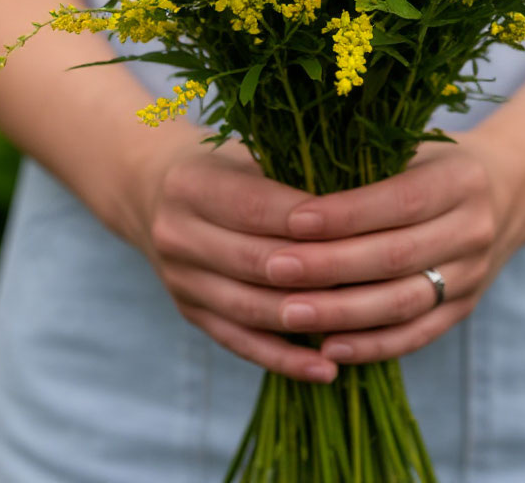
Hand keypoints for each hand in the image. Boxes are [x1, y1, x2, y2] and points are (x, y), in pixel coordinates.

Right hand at [122, 138, 341, 383]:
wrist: (153, 190)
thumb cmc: (225, 167)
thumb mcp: (248, 154)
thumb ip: (290, 174)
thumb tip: (362, 198)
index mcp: (192, 185)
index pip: (256, 206)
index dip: (306, 220)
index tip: (357, 227)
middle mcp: (177, 234)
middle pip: (253, 262)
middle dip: (313, 273)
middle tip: (371, 280)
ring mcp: (180, 280)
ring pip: (249, 308)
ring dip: (305, 320)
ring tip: (358, 329)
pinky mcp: (191, 313)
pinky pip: (241, 342)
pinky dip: (284, 360)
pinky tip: (325, 370)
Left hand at [264, 121, 524, 364]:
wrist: (509, 189)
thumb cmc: (434, 160)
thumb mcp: (412, 145)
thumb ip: (367, 160)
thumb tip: (286, 175)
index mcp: (460, 179)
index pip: (400, 201)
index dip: (346, 213)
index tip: (293, 220)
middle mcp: (473, 228)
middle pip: (396, 255)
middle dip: (329, 266)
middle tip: (273, 268)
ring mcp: (472, 274)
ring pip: (403, 302)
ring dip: (342, 312)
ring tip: (288, 313)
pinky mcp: (464, 308)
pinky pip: (416, 335)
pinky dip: (372, 345)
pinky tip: (328, 347)